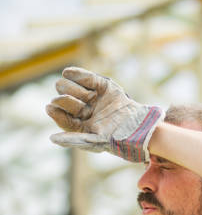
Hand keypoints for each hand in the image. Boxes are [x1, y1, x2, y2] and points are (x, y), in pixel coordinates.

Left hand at [46, 67, 163, 161]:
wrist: (138, 125)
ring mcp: (90, 96)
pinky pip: (83, 76)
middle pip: (61, 98)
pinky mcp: (100, 84)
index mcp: (77, 124)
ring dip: (74, 89)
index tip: (51, 107)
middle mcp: (80, 109)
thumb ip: (73, 139)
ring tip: (90, 97)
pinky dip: (76, 73)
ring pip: (67, 85)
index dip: (54, 110)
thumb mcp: (94, 141)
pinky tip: (68, 72)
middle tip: (84, 107)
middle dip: (68, 100)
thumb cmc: (116, 139)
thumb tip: (51, 139)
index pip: (58, 114)